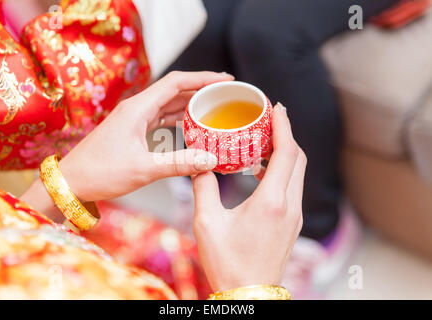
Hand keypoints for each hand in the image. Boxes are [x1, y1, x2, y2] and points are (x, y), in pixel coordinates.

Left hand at [57, 71, 232, 201]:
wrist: (71, 182)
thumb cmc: (100, 173)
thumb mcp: (143, 169)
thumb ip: (179, 163)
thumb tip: (210, 160)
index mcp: (137, 108)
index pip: (176, 82)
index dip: (203, 78)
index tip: (225, 80)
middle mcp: (136, 108)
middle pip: (173, 89)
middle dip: (200, 89)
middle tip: (225, 93)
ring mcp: (133, 118)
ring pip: (167, 103)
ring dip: (189, 103)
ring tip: (213, 106)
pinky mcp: (132, 129)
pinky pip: (160, 116)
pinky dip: (177, 117)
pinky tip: (189, 124)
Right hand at [192, 103, 305, 291]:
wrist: (249, 295)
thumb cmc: (228, 264)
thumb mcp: (207, 224)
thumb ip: (203, 188)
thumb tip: (199, 165)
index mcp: (271, 202)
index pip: (287, 153)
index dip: (284, 126)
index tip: (277, 108)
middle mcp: (289, 206)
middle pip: (297, 158)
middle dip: (285, 134)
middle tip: (266, 120)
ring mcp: (294, 216)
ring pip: (297, 173)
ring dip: (284, 153)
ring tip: (261, 142)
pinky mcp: (292, 223)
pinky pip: (292, 187)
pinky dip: (281, 171)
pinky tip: (259, 171)